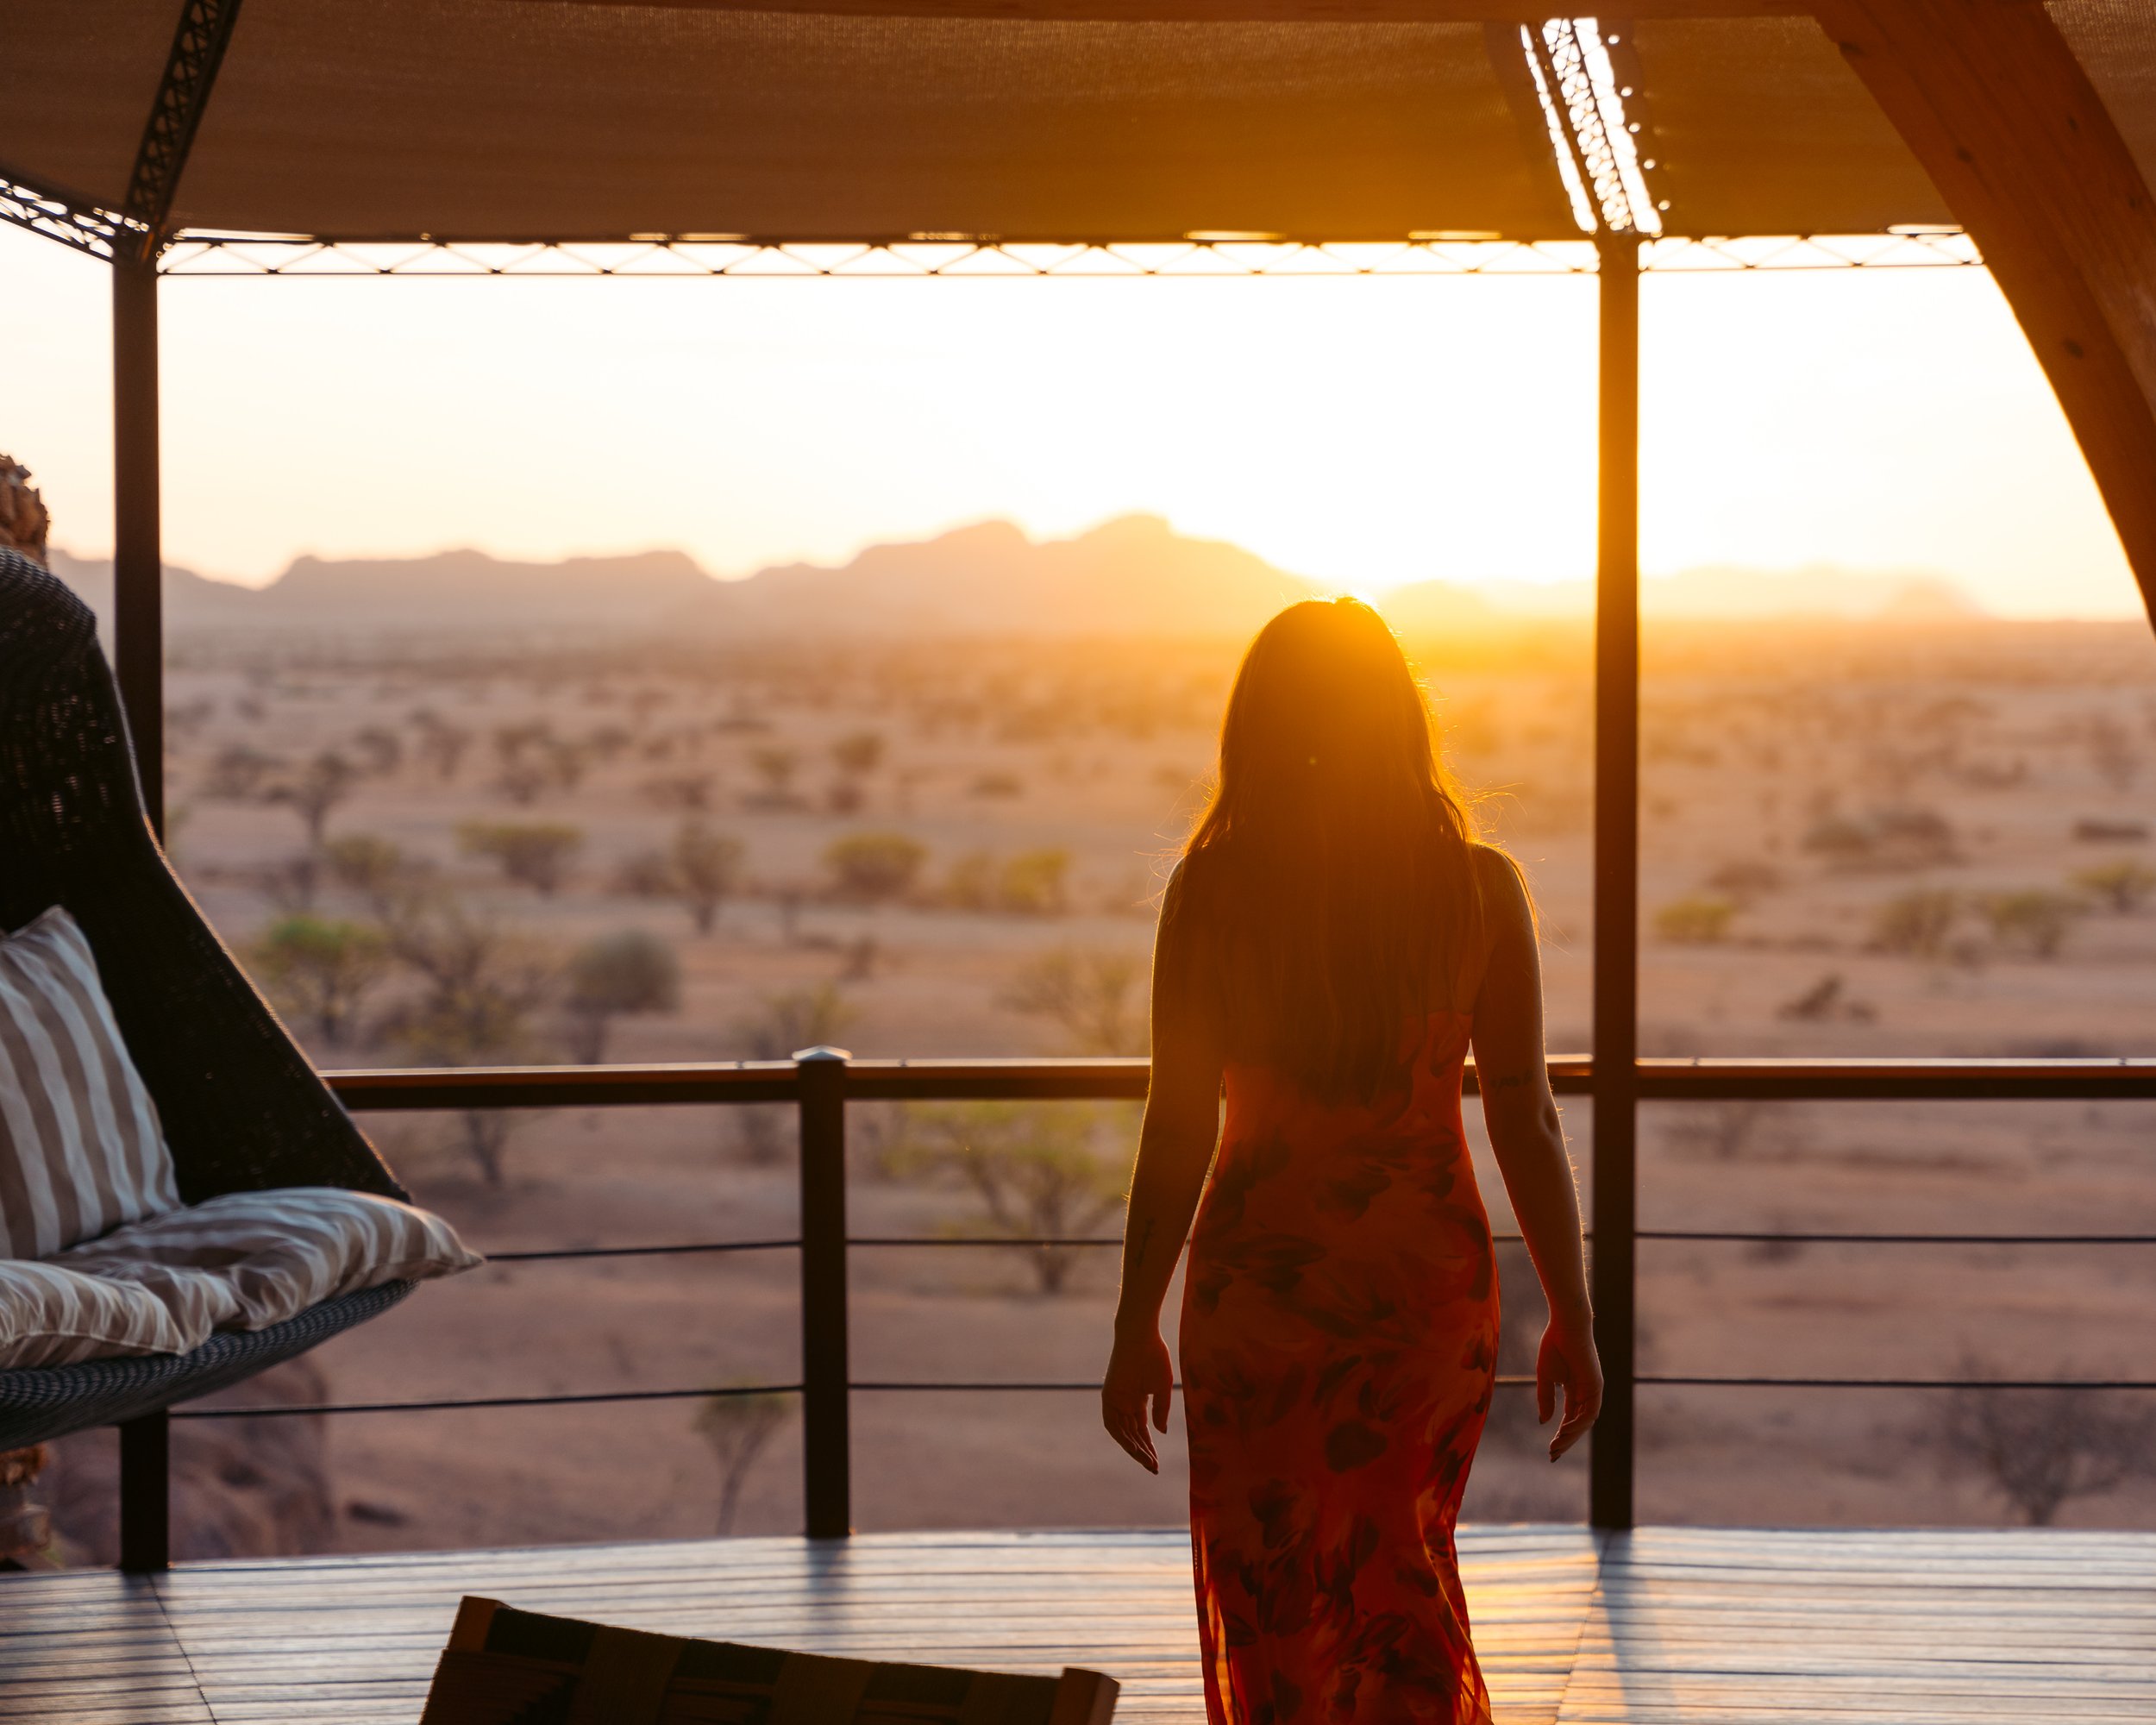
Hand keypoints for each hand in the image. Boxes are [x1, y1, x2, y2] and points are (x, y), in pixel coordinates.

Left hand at [1102, 1324, 1172, 1472]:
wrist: (1141, 1335)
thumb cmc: (1154, 1356)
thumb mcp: (1162, 1387)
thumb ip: (1160, 1410)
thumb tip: (1160, 1432)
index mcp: (1136, 1400)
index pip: (1141, 1430)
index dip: (1149, 1446)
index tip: (1156, 1462)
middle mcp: (1123, 1402)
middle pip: (1131, 1434)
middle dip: (1142, 1452)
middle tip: (1153, 1468)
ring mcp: (1115, 1399)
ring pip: (1123, 1432)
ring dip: (1134, 1448)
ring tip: (1148, 1462)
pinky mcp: (1109, 1395)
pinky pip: (1113, 1423)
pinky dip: (1122, 1437)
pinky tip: (1135, 1449)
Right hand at [1537, 1317, 1602, 1461]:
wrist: (1565, 1326)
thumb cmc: (1554, 1346)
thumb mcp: (1545, 1377)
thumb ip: (1546, 1399)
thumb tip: (1543, 1422)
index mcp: (1574, 1390)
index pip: (1570, 1419)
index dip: (1561, 1435)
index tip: (1550, 1450)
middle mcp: (1586, 1393)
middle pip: (1578, 1425)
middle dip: (1566, 1441)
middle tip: (1553, 1455)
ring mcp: (1592, 1391)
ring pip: (1585, 1422)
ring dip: (1571, 1436)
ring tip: (1556, 1446)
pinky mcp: (1596, 1386)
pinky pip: (1589, 1412)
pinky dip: (1577, 1423)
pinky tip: (1563, 1431)